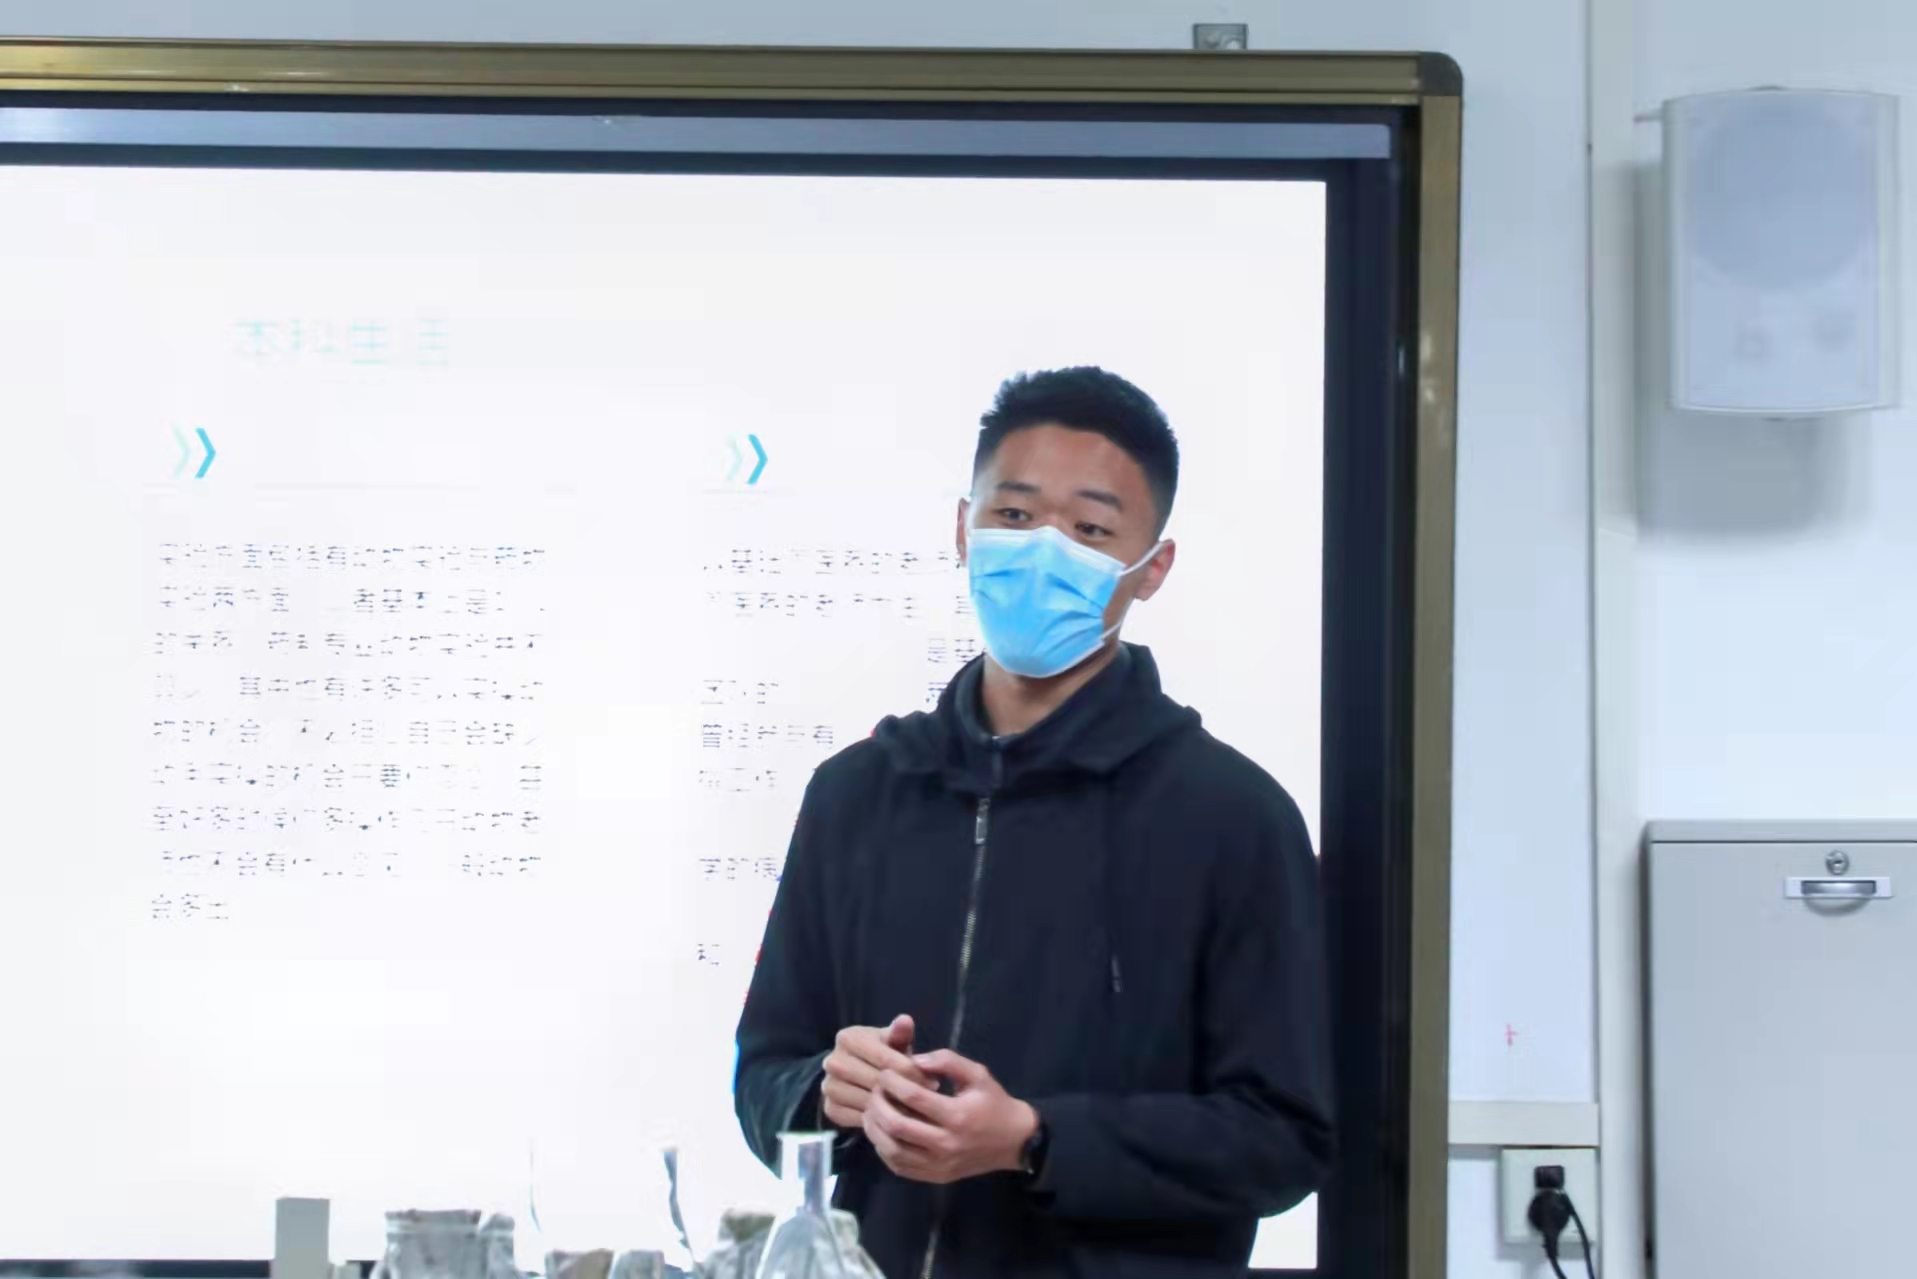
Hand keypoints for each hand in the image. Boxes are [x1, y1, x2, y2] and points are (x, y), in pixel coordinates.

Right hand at [821, 1015, 924, 1129]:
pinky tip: (896, 1118)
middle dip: (904, 1090)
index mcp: (847, 1038)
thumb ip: (900, 1033)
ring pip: (868, 1101)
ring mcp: (829, 1086)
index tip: (933, 1081)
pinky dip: (880, 1121)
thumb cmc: (885, 1054)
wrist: (863, 1074)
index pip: (884, 1058)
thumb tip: (905, 1020)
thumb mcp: (894, 1042)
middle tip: (927, 1098)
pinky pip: (859, 1118)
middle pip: (876, 1081)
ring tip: (915, 1108)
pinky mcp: (830, 1109)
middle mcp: (832, 1062)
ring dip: (894, 1107)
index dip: (911, 1071)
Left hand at [863, 1049, 1037, 1185]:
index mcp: (957, 1115)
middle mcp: (946, 1144)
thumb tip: (914, 1060)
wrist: (1015, 1142)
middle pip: (897, 1126)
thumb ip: (947, 1061)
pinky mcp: (935, 1177)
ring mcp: (939, 1164)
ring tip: (872, 1110)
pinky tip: (882, 1133)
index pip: (913, 1097)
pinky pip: (900, 1167)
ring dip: (875, 1129)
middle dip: (878, 1105)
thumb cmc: (995, 1104)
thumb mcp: (978, 1074)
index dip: (892, 1082)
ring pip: (893, 1150)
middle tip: (875, 1091)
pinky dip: (884, 1149)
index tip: (884, 1072)